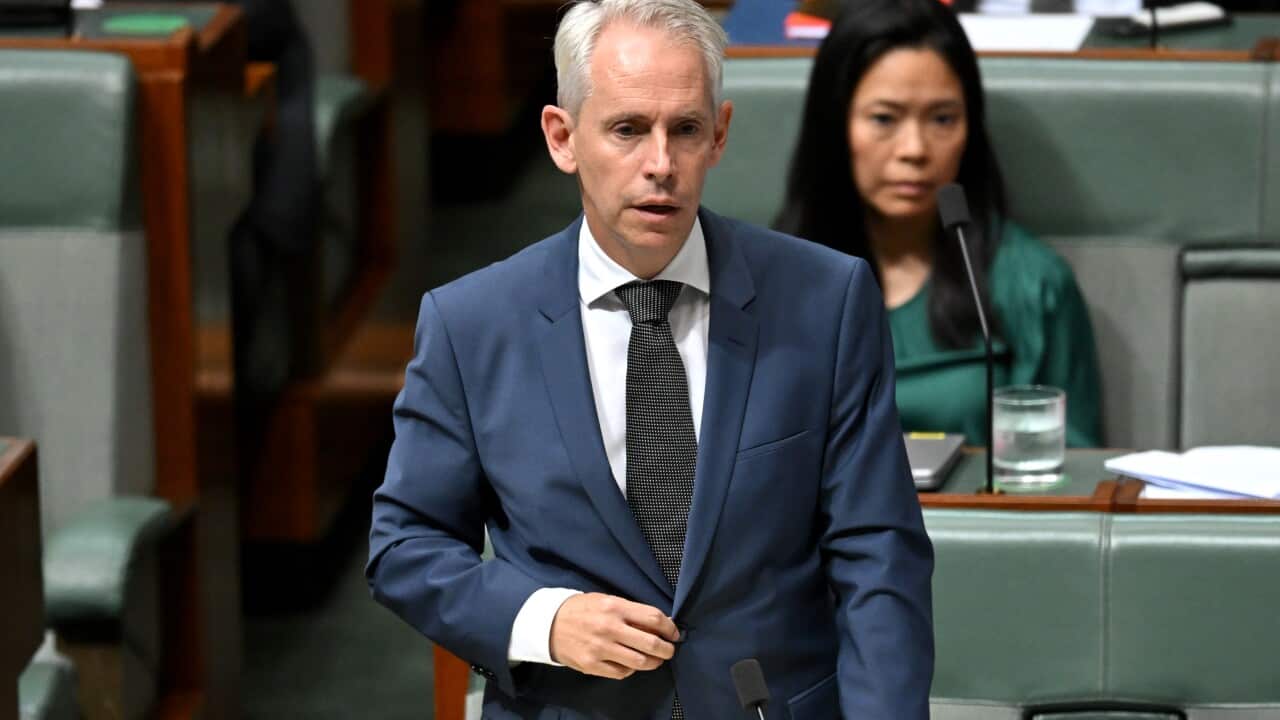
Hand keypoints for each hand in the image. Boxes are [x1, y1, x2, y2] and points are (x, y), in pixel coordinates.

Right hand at [548, 593, 678, 678]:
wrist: (549, 623)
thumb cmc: (582, 610)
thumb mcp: (607, 600)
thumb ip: (632, 611)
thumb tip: (660, 624)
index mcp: (615, 607)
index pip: (653, 619)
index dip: (670, 628)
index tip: (674, 633)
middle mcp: (609, 628)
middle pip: (651, 643)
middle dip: (667, 649)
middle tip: (670, 650)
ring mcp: (600, 649)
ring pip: (640, 662)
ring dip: (654, 662)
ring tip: (655, 660)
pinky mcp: (592, 665)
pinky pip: (622, 673)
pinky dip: (631, 669)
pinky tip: (631, 663)